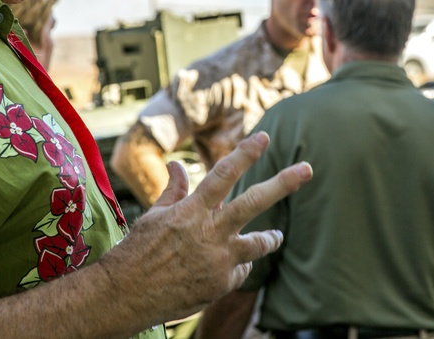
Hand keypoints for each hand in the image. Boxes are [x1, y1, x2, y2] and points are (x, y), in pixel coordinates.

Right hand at [103, 132, 311, 327]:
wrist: (126, 297)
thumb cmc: (137, 251)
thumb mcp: (153, 216)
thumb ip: (174, 190)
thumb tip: (178, 164)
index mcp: (191, 211)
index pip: (223, 175)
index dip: (245, 154)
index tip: (263, 137)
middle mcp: (209, 234)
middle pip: (254, 202)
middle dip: (282, 183)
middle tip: (306, 169)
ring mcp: (218, 261)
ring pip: (257, 243)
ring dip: (269, 238)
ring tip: (276, 235)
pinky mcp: (221, 284)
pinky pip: (239, 269)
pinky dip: (235, 264)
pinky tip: (226, 265)